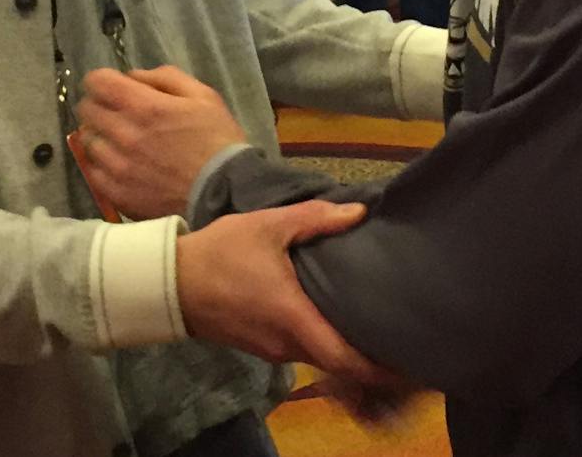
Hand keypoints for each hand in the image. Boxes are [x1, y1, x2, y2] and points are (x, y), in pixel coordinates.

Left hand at [76, 67, 247, 218]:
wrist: (225, 192)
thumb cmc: (217, 139)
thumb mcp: (202, 95)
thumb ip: (165, 77)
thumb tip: (133, 77)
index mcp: (145, 107)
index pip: (98, 82)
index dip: (102, 79)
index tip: (112, 85)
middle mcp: (124, 135)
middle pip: (87, 110)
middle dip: (99, 104)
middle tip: (115, 111)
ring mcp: (118, 167)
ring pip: (88, 141)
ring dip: (99, 134)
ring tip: (116, 139)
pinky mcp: (117, 193)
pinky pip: (92, 172)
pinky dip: (100, 163)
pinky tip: (117, 163)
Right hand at [177, 200, 396, 385]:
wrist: (170, 281)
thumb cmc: (221, 253)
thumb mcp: (268, 226)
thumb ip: (315, 219)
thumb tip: (359, 212)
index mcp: (294, 319)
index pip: (346, 359)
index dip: (380, 368)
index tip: (411, 364)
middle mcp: (287, 344)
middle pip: (338, 363)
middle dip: (370, 358)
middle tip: (401, 339)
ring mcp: (272, 350)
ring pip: (320, 358)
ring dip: (346, 350)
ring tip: (374, 326)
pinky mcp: (261, 346)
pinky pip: (302, 351)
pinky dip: (324, 342)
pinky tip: (334, 319)